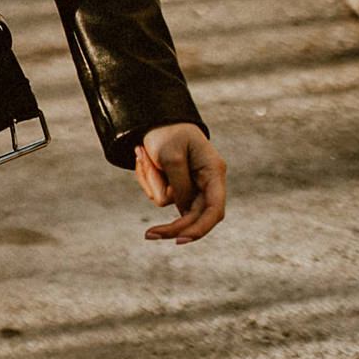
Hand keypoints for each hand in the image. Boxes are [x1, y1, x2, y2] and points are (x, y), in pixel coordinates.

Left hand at [134, 122, 225, 243]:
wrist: (156, 118)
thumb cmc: (167, 133)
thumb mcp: (170, 156)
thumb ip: (179, 186)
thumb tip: (181, 211)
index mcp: (213, 171)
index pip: (215, 209)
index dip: (201, 228)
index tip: (180, 240)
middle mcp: (207, 182)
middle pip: (194, 216)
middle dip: (171, 225)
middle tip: (148, 235)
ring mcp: (193, 185)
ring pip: (171, 204)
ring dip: (152, 183)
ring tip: (143, 154)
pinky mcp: (178, 185)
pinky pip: (161, 195)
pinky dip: (149, 180)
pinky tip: (144, 158)